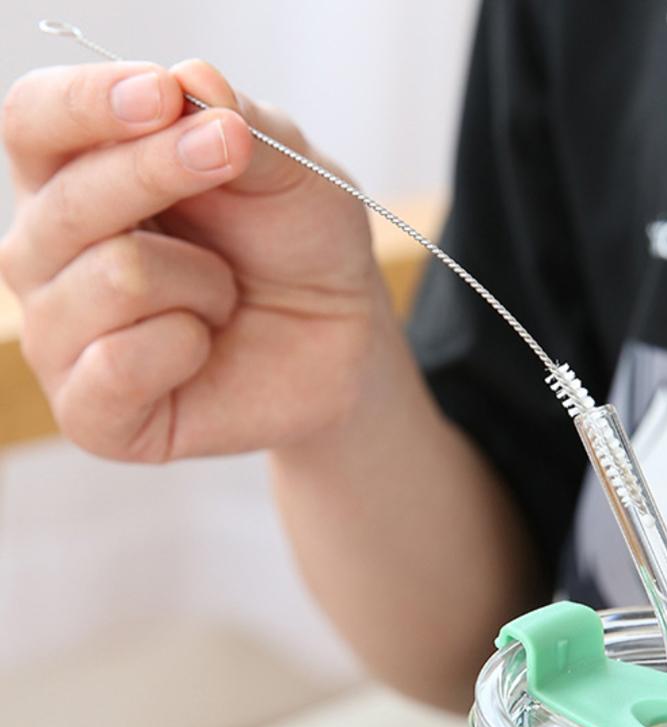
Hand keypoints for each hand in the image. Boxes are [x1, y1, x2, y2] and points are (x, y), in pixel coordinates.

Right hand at [0, 60, 386, 460]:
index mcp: (80, 181)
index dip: (89, 104)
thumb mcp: (292, 173)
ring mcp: (64, 338)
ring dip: (203, 282)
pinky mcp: (93, 413)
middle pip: (67, 203)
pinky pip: (119, 364)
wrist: (338, 337)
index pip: (35, 123)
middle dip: (170, 178)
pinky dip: (188, 346)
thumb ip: (244, 125)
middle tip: (235, 164)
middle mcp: (52, 256)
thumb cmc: (301, 247)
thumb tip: (188, 79)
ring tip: (224, 295)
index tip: (163, 97)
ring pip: (115, 278)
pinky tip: (203, 348)